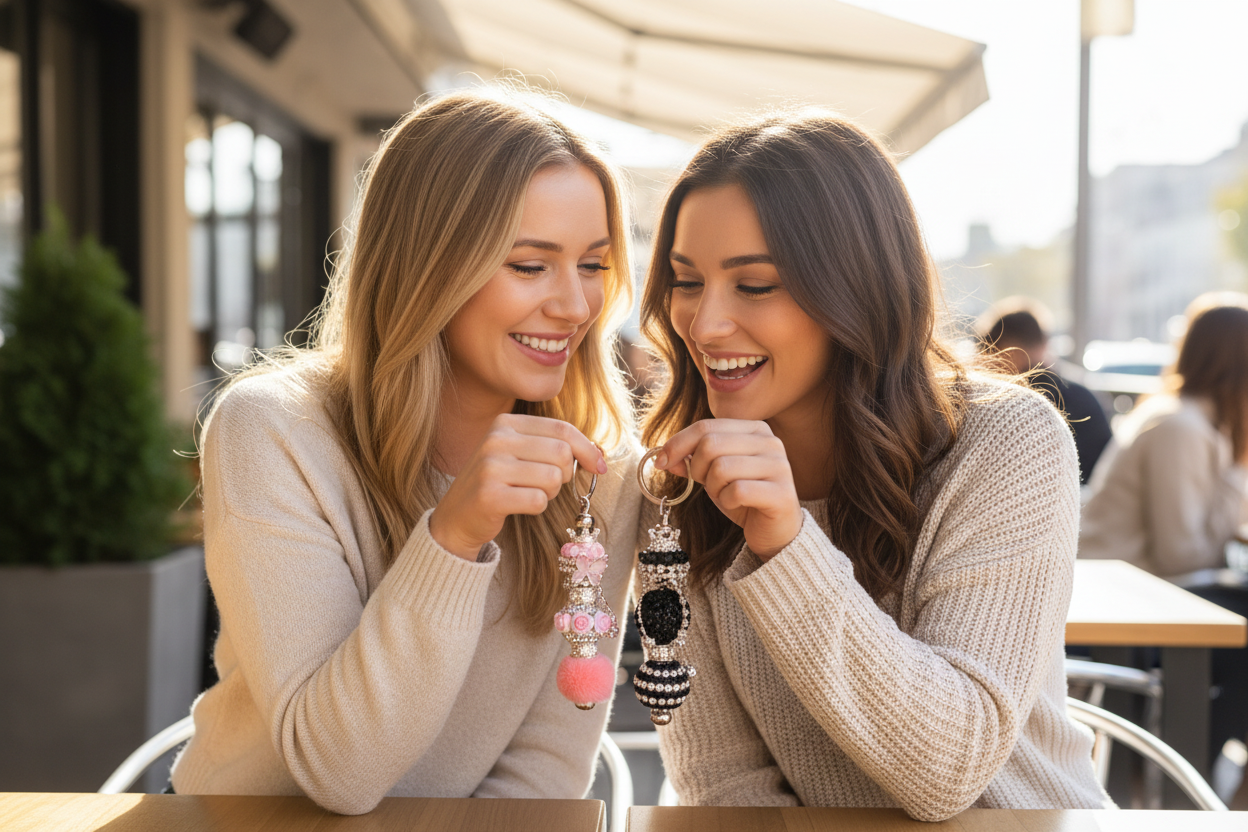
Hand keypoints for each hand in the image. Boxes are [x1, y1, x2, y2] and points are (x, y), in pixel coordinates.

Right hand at [429, 415, 605, 559]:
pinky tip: (518, 505)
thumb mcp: (519, 454)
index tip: (599, 467)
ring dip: (550, 492)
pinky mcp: (490, 495)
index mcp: (505, 423)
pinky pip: (538, 500)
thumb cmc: (498, 484)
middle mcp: (495, 439)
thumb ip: (553, 446)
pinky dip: (536, 507)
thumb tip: (599, 457)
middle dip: (564, 474)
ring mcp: (490, 467)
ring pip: (552, 478)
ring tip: (529, 494)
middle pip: (561, 453)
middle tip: (547, 485)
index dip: (587, 449)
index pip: (562, 429)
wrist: (456, 517)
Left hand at [657, 420, 800, 560]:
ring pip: (722, 467)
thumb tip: (663, 457)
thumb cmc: (744, 499)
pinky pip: (737, 491)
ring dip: (713, 487)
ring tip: (724, 495)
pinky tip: (736, 505)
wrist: (776, 531)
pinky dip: (727, 501)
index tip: (660, 462)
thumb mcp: (713, 476)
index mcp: (755, 429)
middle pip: (711, 444)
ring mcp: (779, 466)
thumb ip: (692, 461)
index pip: (706, 426)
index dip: (677, 443)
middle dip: (697, 468)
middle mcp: (770, 442)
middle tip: (704, 484)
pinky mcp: (781, 492)